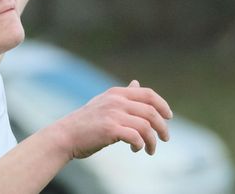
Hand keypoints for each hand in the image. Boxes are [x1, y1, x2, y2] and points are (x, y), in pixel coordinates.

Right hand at [55, 79, 172, 158]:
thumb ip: (123, 95)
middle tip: (165, 139)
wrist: (65, 135)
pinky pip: (135, 137)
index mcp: (116, 93)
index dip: (162, 105)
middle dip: (162, 127)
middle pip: (151, 111)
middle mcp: (116, 101)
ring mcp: (112, 114)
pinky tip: (136, 149)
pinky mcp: (110, 129)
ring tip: (150, 150)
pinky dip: (140, 145)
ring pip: (146, 126)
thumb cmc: (86, 121)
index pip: (148, 94)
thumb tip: (136, 83)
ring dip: (152, 141)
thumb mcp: (104, 102)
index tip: (168, 117)